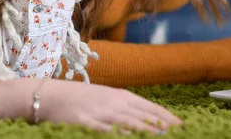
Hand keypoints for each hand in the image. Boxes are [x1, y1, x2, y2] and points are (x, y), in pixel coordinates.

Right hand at [0, 78, 181, 133]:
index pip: (150, 108)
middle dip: (163, 128)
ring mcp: (101, 113)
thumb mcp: (105, 98)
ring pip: (130, 125)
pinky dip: (120, 135)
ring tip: (163, 137)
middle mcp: (114, 103)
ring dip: (147, 132)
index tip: (182, 127)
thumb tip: (146, 119)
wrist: (49, 95)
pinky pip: (106, 132)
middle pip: (144, 118)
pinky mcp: (86, 123)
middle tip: (179, 135)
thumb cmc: (79, 99)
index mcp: (121, 96)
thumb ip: (124, 107)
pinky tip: (130, 138)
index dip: (167, 118)